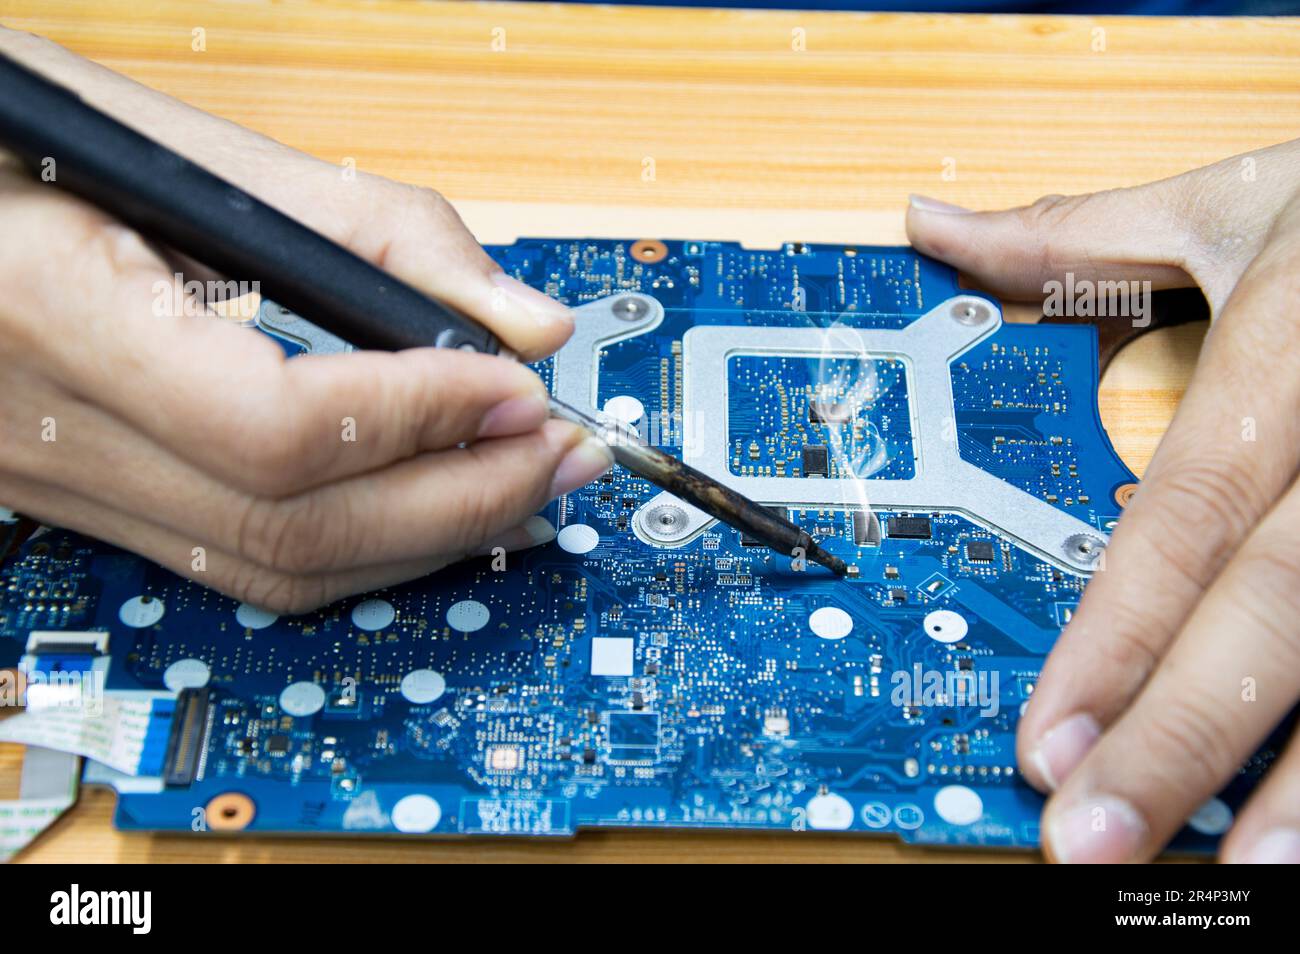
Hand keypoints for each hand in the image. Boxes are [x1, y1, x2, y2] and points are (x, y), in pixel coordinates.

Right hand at [0, 30, 611, 612]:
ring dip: (427, 535)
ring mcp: (61, 483)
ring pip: (278, 569)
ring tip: (525, 483)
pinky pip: (245, 558)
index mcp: (57, 312)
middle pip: (295, 529)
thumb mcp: (188, 144)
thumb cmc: (21, 142)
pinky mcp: (87, 498)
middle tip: (560, 454)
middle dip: (459, 497)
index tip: (519, 388)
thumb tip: (525, 323)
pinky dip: (362, 540)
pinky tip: (435, 501)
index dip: (422, 415)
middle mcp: (45, 429)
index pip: (278, 425)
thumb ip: (373, 231)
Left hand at [908, 139, 1299, 862]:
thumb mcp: (1234, 205)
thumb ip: (1080, 235)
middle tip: (1090, 839)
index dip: (1118, 637)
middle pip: (1279, 609)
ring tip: (1237, 882)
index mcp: (1295, 341)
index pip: (1189, 515)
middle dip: (1183, 740)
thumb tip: (935, 228)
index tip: (1044, 742)